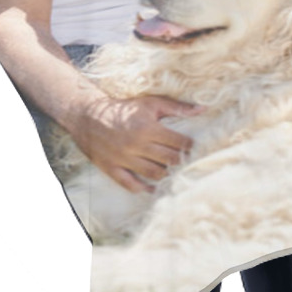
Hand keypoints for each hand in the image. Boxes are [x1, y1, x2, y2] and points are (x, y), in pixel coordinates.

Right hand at [70, 94, 199, 192]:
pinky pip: (131, 184)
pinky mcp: (112, 169)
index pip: (178, 142)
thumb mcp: (150, 103)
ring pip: (153, 174)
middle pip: (168, 160)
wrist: (88, 115)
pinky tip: (155, 188)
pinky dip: (144, 189)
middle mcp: (136, 145)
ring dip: (168, 175)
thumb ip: (177, 107)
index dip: (190, 146)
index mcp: (147, 128)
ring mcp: (123, 159)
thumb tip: (203, 109)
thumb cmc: (124, 108)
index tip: (197, 148)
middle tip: (190, 162)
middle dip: (182, 161)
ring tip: (176, 173)